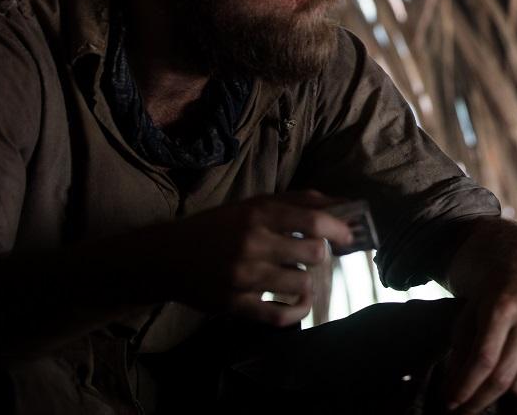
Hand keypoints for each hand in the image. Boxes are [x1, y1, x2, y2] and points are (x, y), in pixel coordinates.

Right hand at [147, 190, 352, 326]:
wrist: (167, 257)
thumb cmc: (219, 227)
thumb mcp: (253, 204)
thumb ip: (297, 201)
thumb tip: (342, 204)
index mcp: (258, 214)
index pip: (313, 220)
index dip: (339, 229)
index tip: (348, 237)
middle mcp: (253, 243)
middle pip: (313, 253)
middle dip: (320, 255)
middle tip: (312, 256)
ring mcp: (244, 277)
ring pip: (301, 283)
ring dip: (307, 282)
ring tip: (298, 277)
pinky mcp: (235, 305)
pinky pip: (280, 316)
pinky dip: (298, 311)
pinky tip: (299, 303)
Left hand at [444, 270, 516, 413]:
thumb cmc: (494, 298)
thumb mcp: (469, 316)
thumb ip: (460, 351)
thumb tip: (453, 389)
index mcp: (503, 309)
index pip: (484, 359)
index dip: (466, 386)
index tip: (451, 403)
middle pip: (502, 376)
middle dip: (479, 400)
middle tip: (465, 410)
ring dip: (502, 389)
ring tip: (497, 371)